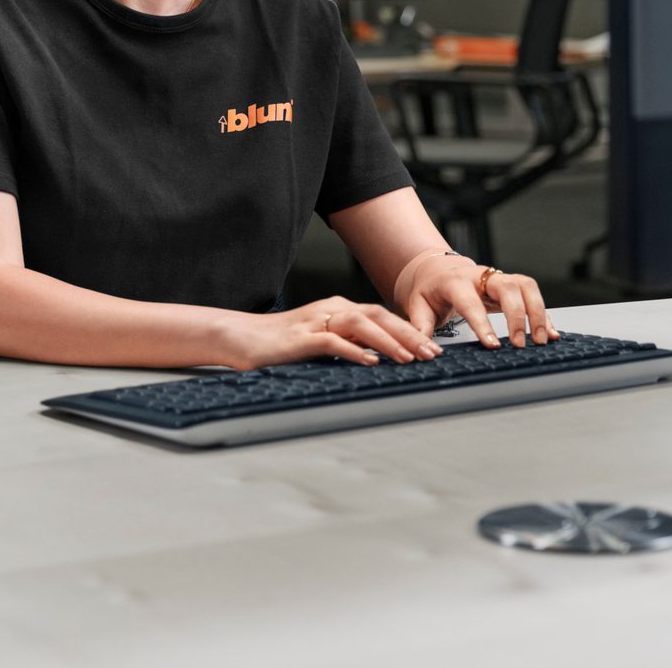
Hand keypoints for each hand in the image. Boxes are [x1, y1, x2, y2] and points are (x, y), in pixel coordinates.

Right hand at [226, 297, 440, 370]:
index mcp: (338, 309)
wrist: (239, 338)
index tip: (432, 348)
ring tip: (409, 359)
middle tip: (432, 354)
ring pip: (360, 324)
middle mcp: (330, 309)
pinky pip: (332, 341)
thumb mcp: (320, 342)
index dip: (410, 331)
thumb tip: (378, 358)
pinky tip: (371, 363)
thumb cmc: (280, 344)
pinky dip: (354, 351)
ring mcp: (315, 321)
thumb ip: (347, 344)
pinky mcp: (300, 337)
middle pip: (378, 315)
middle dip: (409, 334)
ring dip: (388, 341)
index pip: (382, 316)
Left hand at [399, 253, 557, 347]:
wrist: (437, 269)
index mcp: (455, 282)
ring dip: (538, 312)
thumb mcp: (417, 305)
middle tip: (520, 344)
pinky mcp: (510, 285)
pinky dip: (544, 313)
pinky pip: (532, 294)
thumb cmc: (429, 288)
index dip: (483, 324)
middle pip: (507, 288)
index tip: (493, 345)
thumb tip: (425, 351)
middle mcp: (480, 276)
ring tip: (542, 339)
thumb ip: (420, 327)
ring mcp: (498, 278)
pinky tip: (550, 332)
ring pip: (525, 286)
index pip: (471, 303)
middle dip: (518, 316)